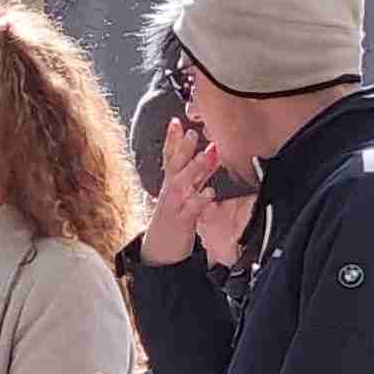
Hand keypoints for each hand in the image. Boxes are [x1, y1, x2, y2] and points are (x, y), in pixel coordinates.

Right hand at [145, 123, 222, 264]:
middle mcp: (170, 192)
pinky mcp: (181, 222)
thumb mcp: (186, 193)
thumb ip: (199, 174)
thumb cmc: (175, 219)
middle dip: (181, 148)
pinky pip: (190, 210)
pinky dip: (199, 200)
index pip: (170, 157)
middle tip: (191, 132)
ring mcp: (174, 206)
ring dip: (192, 169)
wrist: (160, 251)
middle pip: (173, 166)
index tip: (176, 121)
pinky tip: (209, 192)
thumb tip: (212, 153)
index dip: (172, 139)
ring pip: (180, 184)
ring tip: (205, 155)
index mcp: (171, 183)